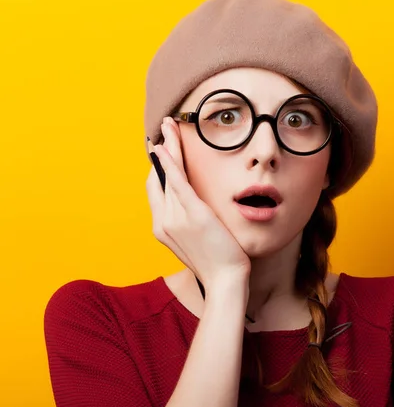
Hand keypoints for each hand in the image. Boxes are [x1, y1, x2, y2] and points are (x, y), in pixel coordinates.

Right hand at [146, 117, 250, 288]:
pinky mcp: (192, 215)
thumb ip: (189, 223)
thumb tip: (193, 207)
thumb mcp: (197, 242)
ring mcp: (175, 219)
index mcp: (163, 229)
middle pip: (157, 178)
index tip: (163, 151)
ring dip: (168, 147)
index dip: (157, 169)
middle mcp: (163, 222)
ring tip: (170, 125)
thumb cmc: (217, 263)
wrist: (225, 280)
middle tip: (164, 129)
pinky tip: (167, 147)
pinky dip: (171, 163)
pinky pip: (177, 183)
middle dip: (161, 151)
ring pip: (168, 175)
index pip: (155, 191)